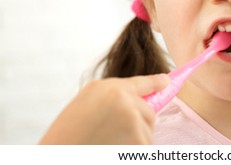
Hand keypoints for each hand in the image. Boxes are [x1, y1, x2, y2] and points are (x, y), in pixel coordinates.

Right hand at [39, 74, 169, 143]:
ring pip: (148, 131)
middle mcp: (125, 100)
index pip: (141, 83)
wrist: (58, 153)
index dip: (155, 83)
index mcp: (110, 88)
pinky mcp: (138, 141)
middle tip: (114, 134)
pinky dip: (134, 151)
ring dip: (135, 140)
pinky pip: (146, 146)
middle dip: (139, 124)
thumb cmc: (68, 133)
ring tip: (108, 143)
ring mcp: (133, 120)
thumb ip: (113, 95)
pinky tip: (113, 150)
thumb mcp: (87, 101)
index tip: (166, 82)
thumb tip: (140, 99)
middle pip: (149, 112)